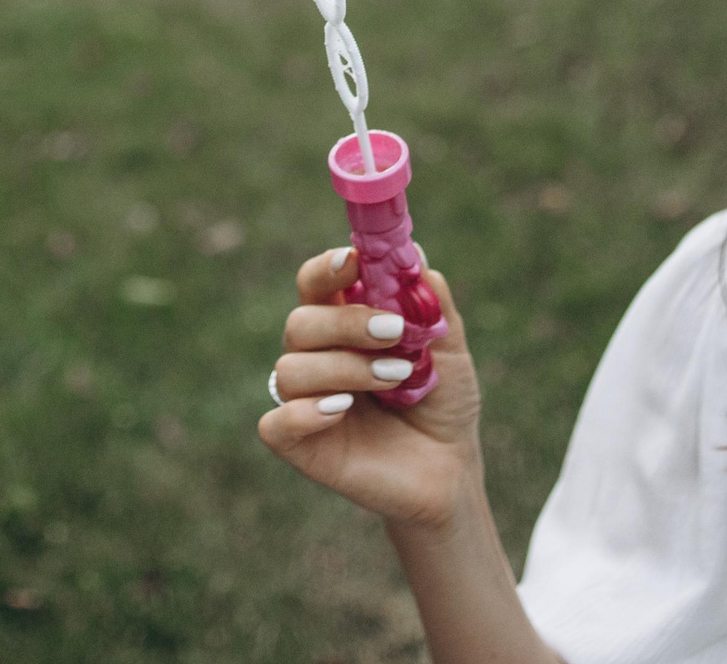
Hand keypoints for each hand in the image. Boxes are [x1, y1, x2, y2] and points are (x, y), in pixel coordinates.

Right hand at [258, 245, 483, 529]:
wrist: (452, 470)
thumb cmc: (443, 403)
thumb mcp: (450, 349)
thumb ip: (433, 305)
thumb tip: (414, 258)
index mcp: (343, 325)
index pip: (315, 284)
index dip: (326, 268)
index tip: (355, 261)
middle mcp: (317, 358)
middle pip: (300, 323)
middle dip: (346, 323)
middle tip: (395, 332)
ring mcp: (305, 401)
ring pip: (290, 370)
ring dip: (345, 368)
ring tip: (396, 379)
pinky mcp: (302, 446)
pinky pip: (275, 422)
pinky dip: (305, 412)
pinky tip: (344, 410)